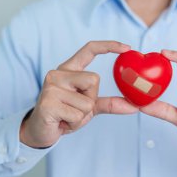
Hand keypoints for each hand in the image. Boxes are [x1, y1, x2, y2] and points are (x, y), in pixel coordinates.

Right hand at [20, 41, 138, 147]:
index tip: (127, 48)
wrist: (41, 131)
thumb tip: (135, 106)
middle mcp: (58, 73)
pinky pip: (77, 115)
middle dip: (91, 100)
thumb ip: (109, 103)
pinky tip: (61, 122)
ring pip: (87, 101)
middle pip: (94, 79)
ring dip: (82, 116)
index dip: (109, 46)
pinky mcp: (48, 103)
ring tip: (67, 116)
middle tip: (75, 108)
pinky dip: (74, 123)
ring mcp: (51, 87)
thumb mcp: (89, 107)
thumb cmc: (65, 115)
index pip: (89, 49)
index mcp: (68, 70)